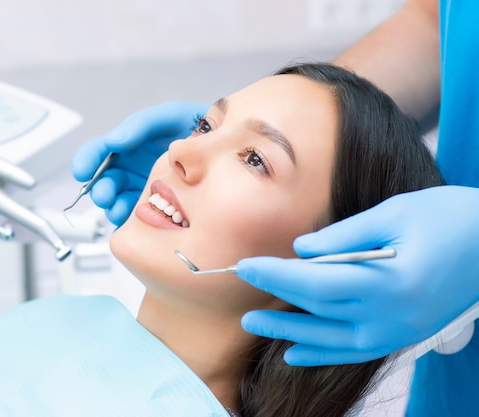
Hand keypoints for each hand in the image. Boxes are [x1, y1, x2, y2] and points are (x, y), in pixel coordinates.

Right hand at [72, 101, 208, 225]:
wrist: (229, 147)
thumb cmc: (199, 127)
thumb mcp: (168, 117)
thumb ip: (139, 125)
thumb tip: (114, 142)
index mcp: (129, 144)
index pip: (99, 152)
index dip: (86, 160)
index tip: (82, 171)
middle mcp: (133, 167)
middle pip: (105, 180)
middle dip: (100, 189)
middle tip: (105, 194)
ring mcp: (143, 187)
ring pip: (117, 200)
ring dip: (112, 206)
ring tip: (118, 208)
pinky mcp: (156, 205)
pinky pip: (135, 215)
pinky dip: (128, 218)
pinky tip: (131, 218)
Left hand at [236, 185, 478, 365]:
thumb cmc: (446, 217)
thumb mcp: (394, 213)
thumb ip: (343, 236)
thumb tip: (300, 250)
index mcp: (390, 280)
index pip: (318, 281)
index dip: (277, 274)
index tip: (245, 264)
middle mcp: (392, 313)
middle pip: (320, 309)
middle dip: (276, 297)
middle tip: (241, 288)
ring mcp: (398, 330)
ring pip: (332, 339)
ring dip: (290, 331)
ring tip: (254, 323)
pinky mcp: (403, 336)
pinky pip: (354, 351)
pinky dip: (321, 354)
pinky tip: (293, 353)